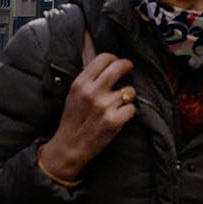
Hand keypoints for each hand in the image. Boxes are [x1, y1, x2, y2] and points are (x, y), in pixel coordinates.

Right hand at [36, 52, 136, 182]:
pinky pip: (132, 108)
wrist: (70, 146)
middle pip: (119, 67)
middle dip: (127, 66)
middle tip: (128, 69)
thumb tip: (101, 57)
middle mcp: (92, 92)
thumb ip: (89, 77)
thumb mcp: (74, 93)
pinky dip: (128, 112)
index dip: (113, 58)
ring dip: (127, 96)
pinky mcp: (114, 121)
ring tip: (117, 103)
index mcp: (81, 83)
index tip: (115, 62)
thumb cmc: (73, 119)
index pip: (104, 58)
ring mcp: (104, 107)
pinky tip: (120, 115)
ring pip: (129, 90)